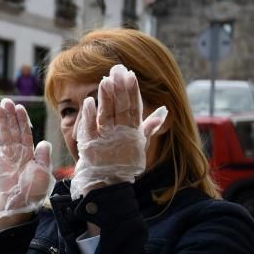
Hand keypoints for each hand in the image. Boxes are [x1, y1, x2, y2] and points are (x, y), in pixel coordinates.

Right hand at [0, 98, 52, 218]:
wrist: (16, 204)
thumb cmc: (31, 192)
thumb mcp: (43, 173)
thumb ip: (43, 157)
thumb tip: (44, 142)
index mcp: (29, 154)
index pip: (25, 132)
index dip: (22, 120)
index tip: (20, 108)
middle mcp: (16, 152)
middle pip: (12, 129)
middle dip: (9, 115)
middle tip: (6, 101)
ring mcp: (3, 155)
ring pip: (2, 133)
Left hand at [70, 64, 167, 198]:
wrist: (109, 184)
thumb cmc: (124, 162)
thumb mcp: (140, 144)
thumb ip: (150, 126)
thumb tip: (164, 110)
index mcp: (132, 131)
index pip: (133, 107)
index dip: (132, 91)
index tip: (130, 74)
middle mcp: (120, 133)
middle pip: (120, 107)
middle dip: (119, 88)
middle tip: (116, 69)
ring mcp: (106, 138)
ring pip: (107, 114)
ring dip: (106, 97)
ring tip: (105, 80)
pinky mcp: (91, 145)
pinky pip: (90, 128)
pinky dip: (89, 115)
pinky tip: (88, 101)